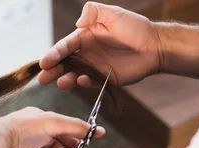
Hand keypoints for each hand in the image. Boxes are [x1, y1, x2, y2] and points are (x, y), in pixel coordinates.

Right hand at [38, 2, 162, 87]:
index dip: (53, 54)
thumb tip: (77, 23)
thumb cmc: (134, 27)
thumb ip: (92, 12)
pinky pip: (90, 82)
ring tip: (59, 83)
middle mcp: (86, 53)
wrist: (155, 45)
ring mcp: (94, 67)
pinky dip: (83, 83)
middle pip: (64, 63)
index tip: (44, 62)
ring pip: (74, 74)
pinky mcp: (104, 78)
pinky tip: (80, 81)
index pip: (64, 47)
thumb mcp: (112, 13)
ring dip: (64, 79)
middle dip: (52, 71)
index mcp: (84, 37)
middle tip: (42, 79)